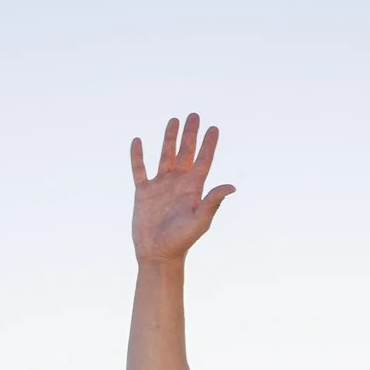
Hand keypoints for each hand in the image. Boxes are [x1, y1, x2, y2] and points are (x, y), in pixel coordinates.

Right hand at [130, 113, 234, 264]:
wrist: (158, 254)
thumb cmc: (182, 241)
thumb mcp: (200, 220)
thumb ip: (213, 202)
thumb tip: (232, 186)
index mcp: (193, 188)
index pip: (203, 160)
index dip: (209, 144)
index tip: (214, 128)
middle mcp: (178, 183)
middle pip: (185, 152)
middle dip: (190, 134)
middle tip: (194, 115)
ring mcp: (161, 186)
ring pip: (165, 156)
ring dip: (169, 138)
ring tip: (173, 120)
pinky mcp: (143, 192)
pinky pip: (139, 170)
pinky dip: (137, 156)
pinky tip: (138, 141)